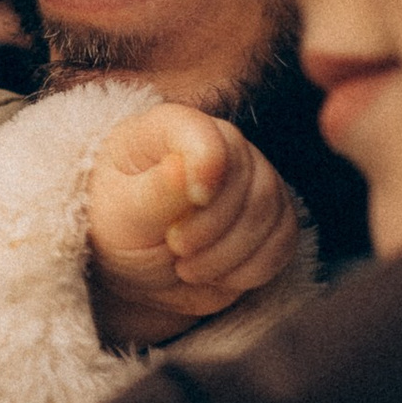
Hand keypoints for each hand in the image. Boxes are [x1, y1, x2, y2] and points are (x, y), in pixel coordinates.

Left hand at [86, 103, 298, 346]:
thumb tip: (184, 167)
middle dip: (213, 229)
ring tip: (188, 267)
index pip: (204, 135)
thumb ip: (155, 192)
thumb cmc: (118, 227)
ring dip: (230, 254)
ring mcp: (250, 177)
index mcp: (170, 128)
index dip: (207, 168)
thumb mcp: (121, 215)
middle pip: (250, 180)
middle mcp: (219, 142)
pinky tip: (218, 275)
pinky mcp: (270, 215)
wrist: (135, 265)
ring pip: (271, 212)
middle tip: (176, 249)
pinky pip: (284, 240)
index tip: (192, 202)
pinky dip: (252, 268)